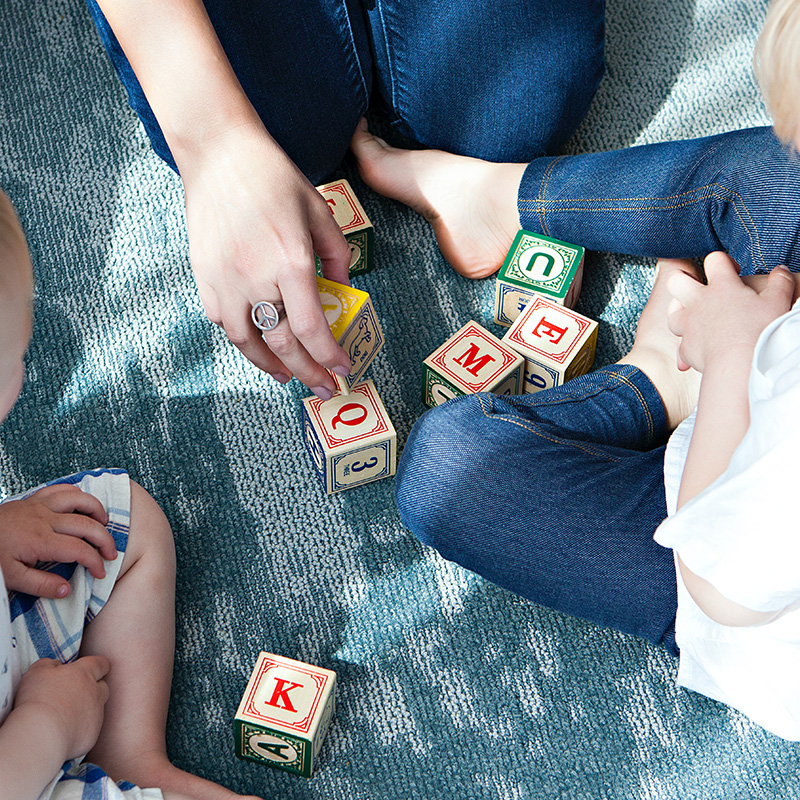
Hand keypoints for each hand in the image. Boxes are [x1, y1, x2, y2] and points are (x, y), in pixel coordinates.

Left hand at [0, 483, 114, 597]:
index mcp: (40, 541)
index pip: (79, 550)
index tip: (100, 573)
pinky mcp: (34, 499)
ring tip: (104, 523)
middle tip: (111, 553)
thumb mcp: (11, 578)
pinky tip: (83, 504)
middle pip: (87, 525)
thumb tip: (67, 589)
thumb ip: (41, 585)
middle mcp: (44, 519)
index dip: (95, 562)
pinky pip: (62, 489)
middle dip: (105, 540)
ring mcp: (39, 506)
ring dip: (96, 510)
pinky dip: (78, 494)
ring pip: (79, 500)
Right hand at [13, 656, 109, 760]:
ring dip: (87, 710)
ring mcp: (97, 715)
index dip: (98, 665)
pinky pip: (90, 730)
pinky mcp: (92, 735)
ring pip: (98, 709)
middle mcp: (95, 692)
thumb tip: (56, 666)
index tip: (94, 668)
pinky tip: (64, 733)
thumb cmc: (38, 698)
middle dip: (94, 688)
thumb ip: (50, 664)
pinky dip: (80, 730)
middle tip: (76, 694)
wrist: (42, 733)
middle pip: (103, 687)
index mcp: (85, 673)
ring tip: (68, 715)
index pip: (101, 664)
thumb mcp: (38, 671)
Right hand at [179, 122, 352, 397]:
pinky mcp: (204, 277)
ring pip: (248, 343)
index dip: (329, 357)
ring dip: (271, 366)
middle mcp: (256, 278)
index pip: (312, 329)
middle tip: (323, 388)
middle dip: (308, 373)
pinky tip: (259, 344)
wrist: (219, 154)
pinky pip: (224, 323)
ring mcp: (225, 281)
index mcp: (290, 262)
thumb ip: (337, 256)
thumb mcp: (320, 212)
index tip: (343, 370)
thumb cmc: (274, 179)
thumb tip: (343, 291)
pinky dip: (244, 340)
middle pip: (283, 344)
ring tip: (289, 375)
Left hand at [667, 252, 794, 372]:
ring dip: (680, 314)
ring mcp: (689, 325)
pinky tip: (694, 352)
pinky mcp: (686, 347)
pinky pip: (680, 346)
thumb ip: (780, 282)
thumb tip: (781, 270)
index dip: (722, 261)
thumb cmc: (759, 331)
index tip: (732, 272)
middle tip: (698, 288)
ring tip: (693, 317)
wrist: (739, 363)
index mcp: (722, 286)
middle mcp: (699, 302)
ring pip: (672, 313)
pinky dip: (686, 349)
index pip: (713, 260)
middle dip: (683, 280)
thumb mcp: (777, 301)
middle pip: (676, 281)